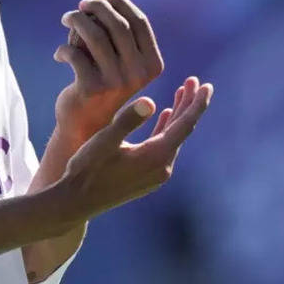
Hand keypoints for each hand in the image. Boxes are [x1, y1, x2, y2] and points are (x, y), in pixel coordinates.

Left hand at [53, 0, 164, 141]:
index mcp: (152, 64)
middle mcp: (139, 73)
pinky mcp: (92, 88)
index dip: (119, 3)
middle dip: (96, 7)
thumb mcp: (119, 59)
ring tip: (67, 18)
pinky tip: (59, 55)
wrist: (86, 124)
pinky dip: (63, 49)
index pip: (140, 22)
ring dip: (77, 20)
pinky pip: (74, 53)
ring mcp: (116, 81)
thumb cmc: (102, 81)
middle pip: (118, 24)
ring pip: (95, 35)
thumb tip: (102, 1)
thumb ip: (117, 32)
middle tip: (80, 5)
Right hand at [55, 77, 212, 223]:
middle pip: (182, 130)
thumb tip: (150, 101)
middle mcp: (162, 167)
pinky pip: (164, 147)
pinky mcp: (147, 176)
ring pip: (173, 138)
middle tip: (195, 81)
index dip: (197, 103)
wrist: (76, 202)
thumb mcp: (105, 141)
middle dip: (189, 104)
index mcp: (156, 156)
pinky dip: (166, 128)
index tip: (208, 85)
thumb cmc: (86, 168)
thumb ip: (128, 120)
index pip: (185, 125)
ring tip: (182, 92)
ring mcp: (156, 174)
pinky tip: (165, 115)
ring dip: (178, 114)